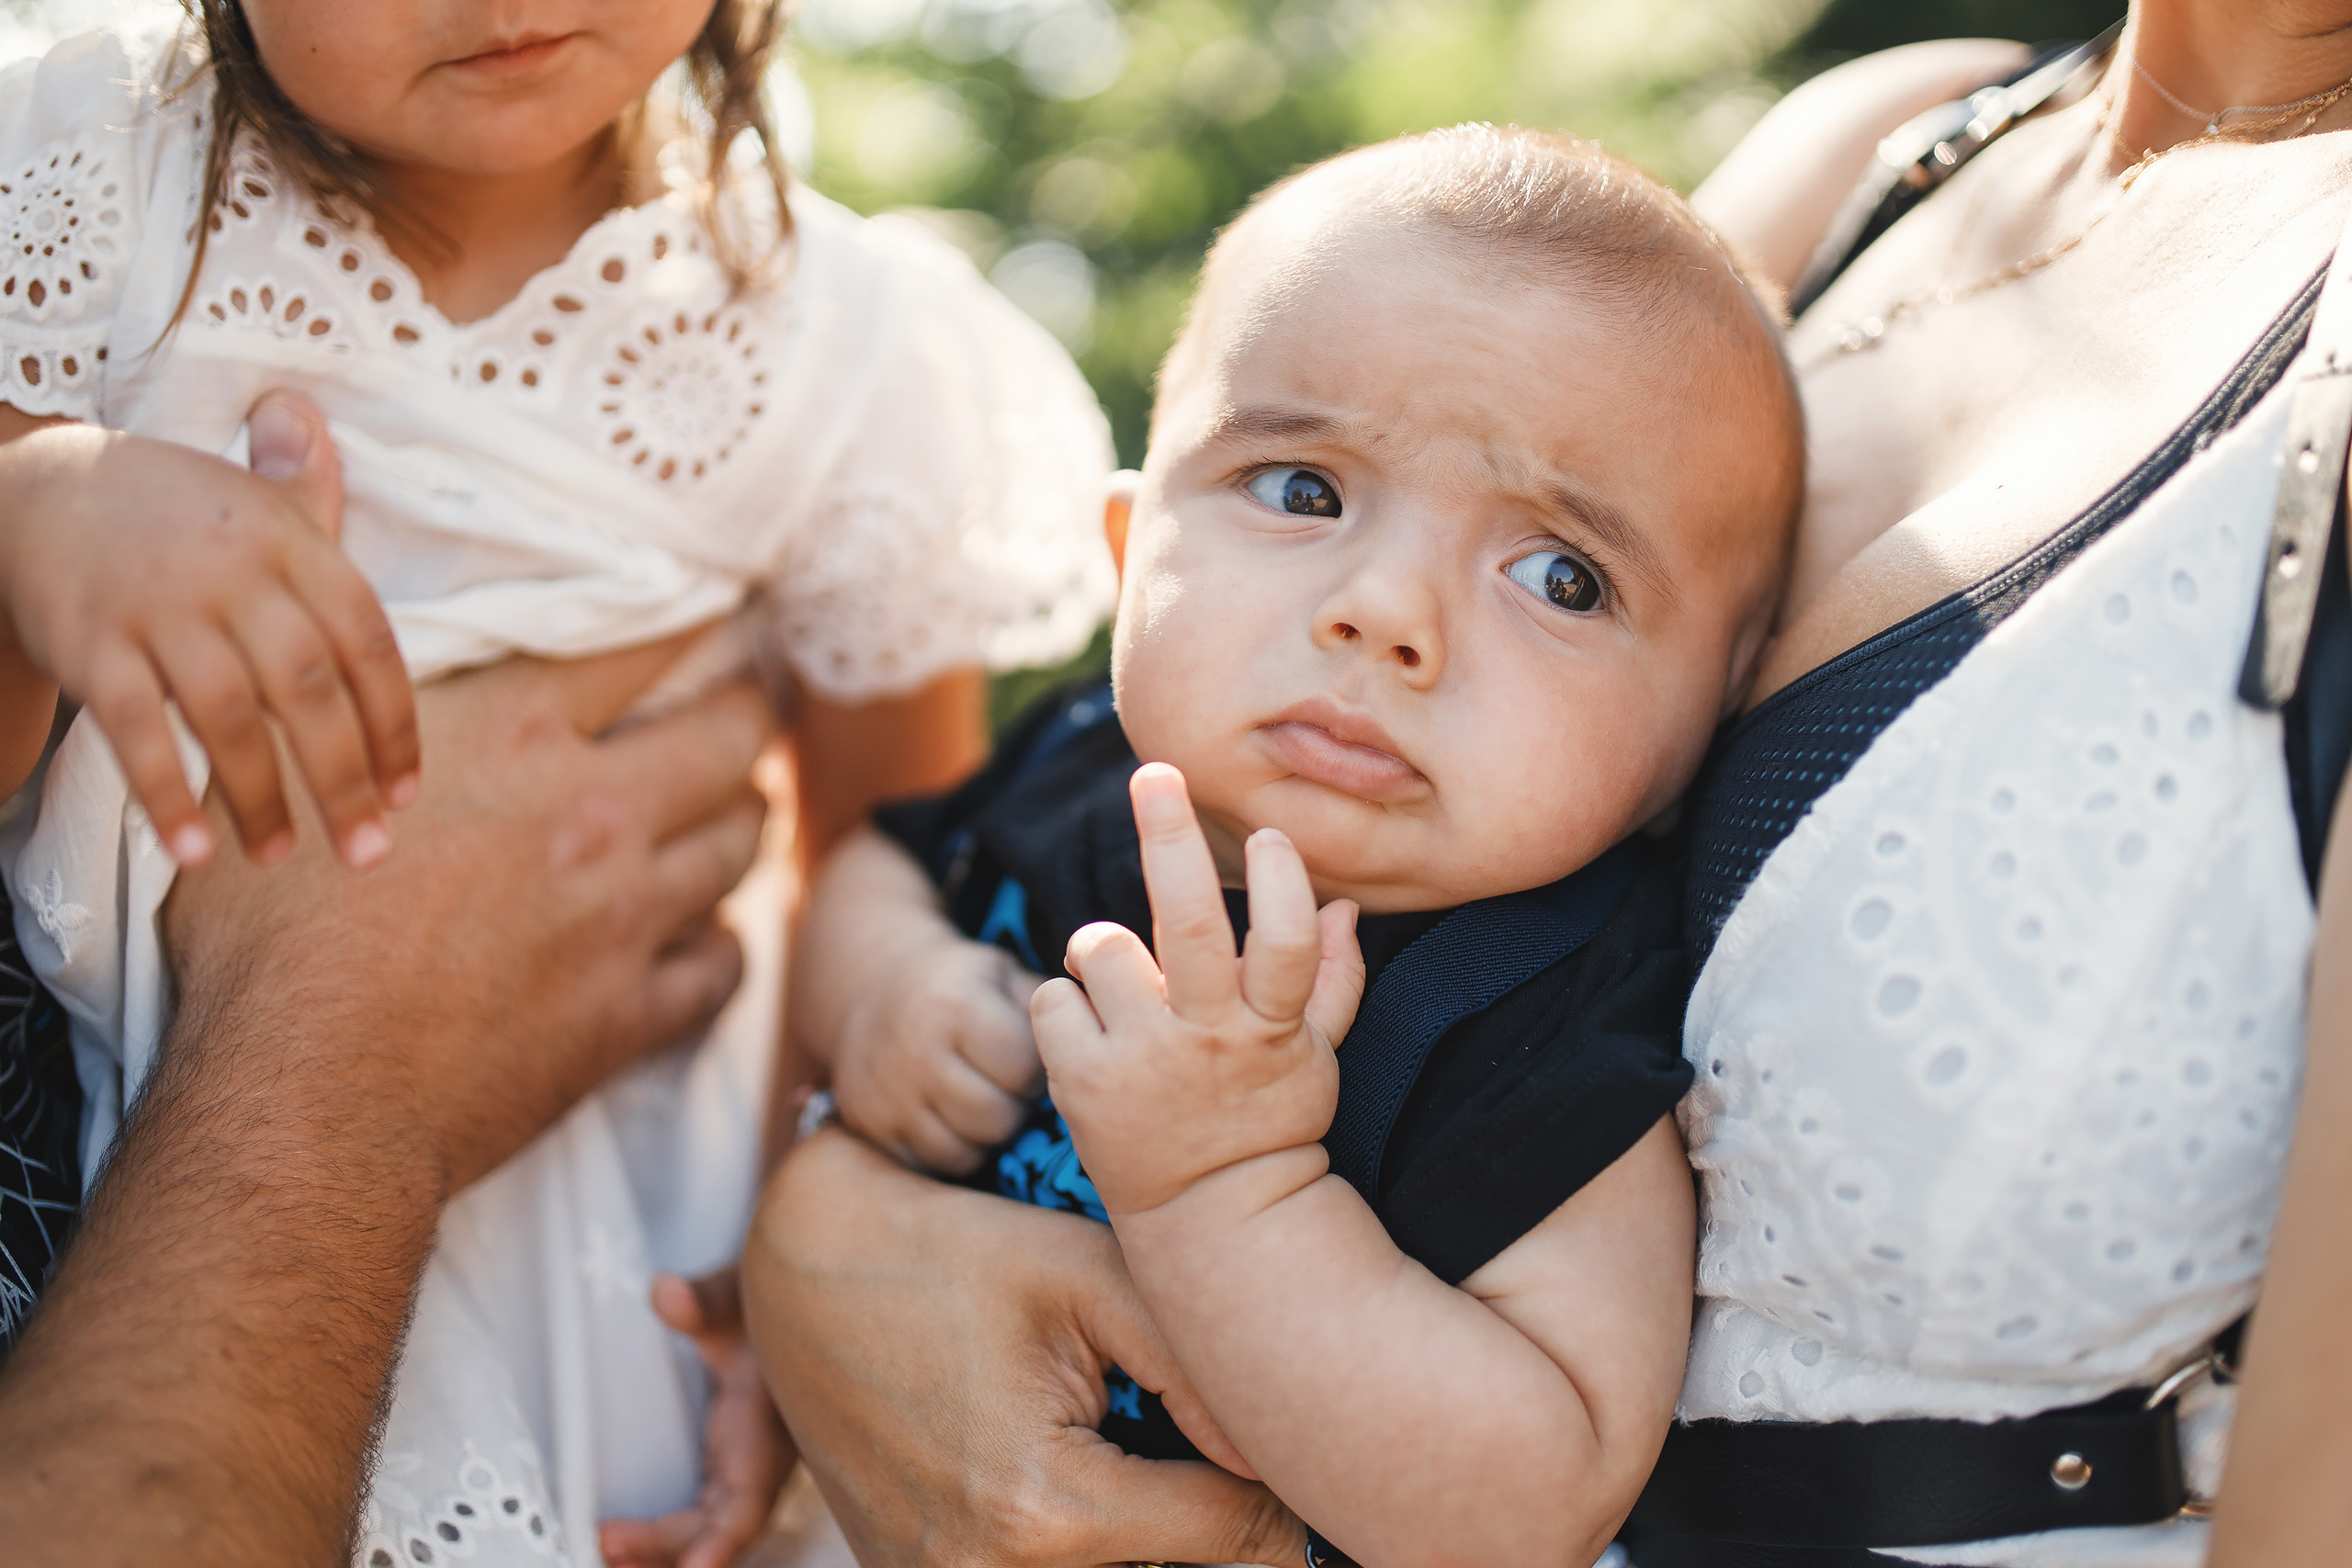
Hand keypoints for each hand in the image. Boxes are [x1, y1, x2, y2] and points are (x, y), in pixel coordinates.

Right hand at [0, 391, 415, 867]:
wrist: (32, 486)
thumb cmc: (172, 511)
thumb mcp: (251, 497)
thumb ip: (310, 495)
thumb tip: (322, 424)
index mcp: (291, 541)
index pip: (367, 643)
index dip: (393, 725)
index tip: (405, 793)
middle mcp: (233, 571)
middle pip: (309, 688)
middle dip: (343, 779)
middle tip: (368, 853)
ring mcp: (159, 606)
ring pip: (229, 716)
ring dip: (261, 799)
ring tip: (281, 857)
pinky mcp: (90, 642)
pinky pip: (135, 730)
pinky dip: (168, 793)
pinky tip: (195, 851)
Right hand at [163, 634, 768, 1193]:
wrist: (307, 1094)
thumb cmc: (271, 942)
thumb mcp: (304, 783)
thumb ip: (369, 721)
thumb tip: (368, 681)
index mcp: (512, 734)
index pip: (642, 643)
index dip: (690, 620)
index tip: (712, 616)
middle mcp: (592, 811)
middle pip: (730, 736)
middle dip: (749, 713)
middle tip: (749, 709)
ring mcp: (625, 914)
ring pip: (741, 843)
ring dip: (745, 819)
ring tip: (738, 809)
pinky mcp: (631, 1010)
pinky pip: (724, 964)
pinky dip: (723, 944)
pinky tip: (709, 937)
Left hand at [603, 1268, 794, 1567]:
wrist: (787, 1304)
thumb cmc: (763, 1302)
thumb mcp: (738, 1292)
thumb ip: (703, 1299)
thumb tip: (667, 1294)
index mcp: (770, 1421)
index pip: (752, 1492)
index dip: (726, 1536)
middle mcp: (763, 1455)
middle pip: (722, 1524)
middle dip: (668, 1546)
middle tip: (605, 1542)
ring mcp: (746, 1466)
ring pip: (712, 1527)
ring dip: (664, 1550)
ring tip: (605, 1550)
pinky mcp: (729, 1468)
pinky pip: (703, 1515)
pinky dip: (667, 1537)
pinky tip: (623, 1543)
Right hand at [744, 1127, 1305, 1567]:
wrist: (805, 1263)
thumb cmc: (950, 1253)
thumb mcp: (1084, 1275)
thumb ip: (1196, 1361)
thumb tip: (1282, 1450)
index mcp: (1047, 1509)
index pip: (1232, 1541)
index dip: (1281, 1492)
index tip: (1292, 1447)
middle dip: (1222, 1523)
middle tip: (1238, 1460)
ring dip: (1159, 1538)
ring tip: (1171, 1466)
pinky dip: (1090, 1543)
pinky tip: (1098, 1479)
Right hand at [833, 930, 1042, 1174]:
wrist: (875, 988)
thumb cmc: (963, 985)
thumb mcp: (1004, 975)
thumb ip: (1050, 1007)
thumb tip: (1096, 1041)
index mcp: (955, 1005)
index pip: (1019, 1067)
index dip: (1036, 1069)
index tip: (1031, 1059)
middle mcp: (916, 1052)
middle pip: (995, 1117)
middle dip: (1015, 1107)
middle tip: (1011, 1089)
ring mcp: (889, 1095)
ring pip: (964, 1151)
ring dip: (987, 1135)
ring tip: (987, 1101)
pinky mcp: (871, 1126)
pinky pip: (931, 1165)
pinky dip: (954, 1150)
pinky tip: (958, 1120)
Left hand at [1032, 763, 1364, 1215]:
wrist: (1211, 1219)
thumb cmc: (1267, 1122)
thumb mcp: (1318, 1060)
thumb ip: (1333, 980)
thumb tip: (1341, 906)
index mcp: (1269, 1029)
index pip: (1285, 944)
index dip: (1281, 883)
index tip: (1272, 835)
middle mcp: (1204, 1039)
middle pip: (1186, 923)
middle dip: (1170, 838)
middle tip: (1154, 775)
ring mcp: (1139, 1062)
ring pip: (1100, 948)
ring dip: (1103, 947)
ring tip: (1121, 982)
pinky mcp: (1080, 1085)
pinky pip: (1052, 999)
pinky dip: (1066, 1001)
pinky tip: (1091, 1030)